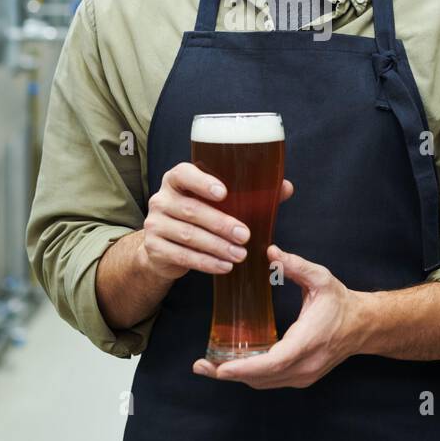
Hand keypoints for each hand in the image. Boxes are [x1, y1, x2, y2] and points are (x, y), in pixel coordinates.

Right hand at [138, 162, 293, 280]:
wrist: (165, 245)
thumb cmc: (199, 215)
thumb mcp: (218, 202)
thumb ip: (250, 193)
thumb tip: (285, 187)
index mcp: (176, 180)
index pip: (184, 174)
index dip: (203, 182)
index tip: (224, 193)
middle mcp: (161, 199)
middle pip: (191, 210)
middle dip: (220, 223)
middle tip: (245, 235)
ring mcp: (155, 224)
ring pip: (188, 235)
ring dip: (217, 246)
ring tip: (240, 254)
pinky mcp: (154, 248)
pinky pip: (182, 256)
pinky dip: (206, 262)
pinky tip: (224, 266)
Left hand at [192, 245, 364, 388]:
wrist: (363, 325)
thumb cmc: (341, 302)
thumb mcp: (321, 279)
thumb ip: (296, 265)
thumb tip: (271, 251)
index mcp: (308, 341)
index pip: (273, 362)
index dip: (244, 367)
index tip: (220, 368)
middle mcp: (305, 365)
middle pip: (262, 378)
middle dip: (229, 374)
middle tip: (201, 366)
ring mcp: (304, 375)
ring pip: (264, 383)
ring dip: (237, 377)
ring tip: (210, 367)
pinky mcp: (302, 377)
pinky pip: (271, 381)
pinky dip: (251, 375)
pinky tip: (234, 365)